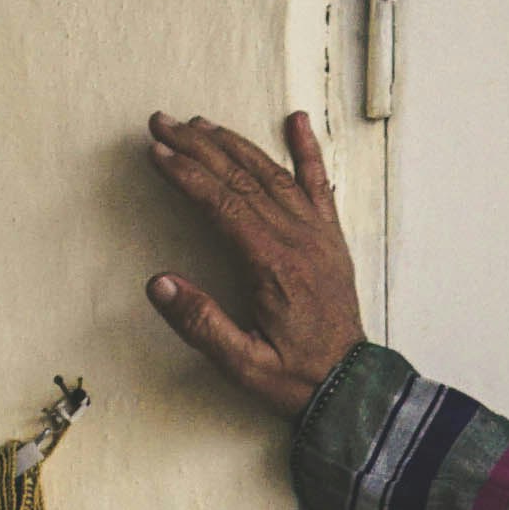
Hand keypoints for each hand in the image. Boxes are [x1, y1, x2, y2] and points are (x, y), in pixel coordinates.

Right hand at [142, 110, 362, 415]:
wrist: (351, 387)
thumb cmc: (295, 377)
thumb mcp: (241, 364)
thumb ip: (201, 324)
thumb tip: (159, 283)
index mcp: (274, 265)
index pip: (222, 204)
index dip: (186, 174)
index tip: (157, 152)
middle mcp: (298, 240)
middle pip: (242, 178)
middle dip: (198, 147)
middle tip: (162, 123)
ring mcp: (318, 235)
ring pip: (273, 174)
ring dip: (235, 145)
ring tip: (200, 124)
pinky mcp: (330, 238)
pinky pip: (319, 185)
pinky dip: (308, 151)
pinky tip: (297, 121)